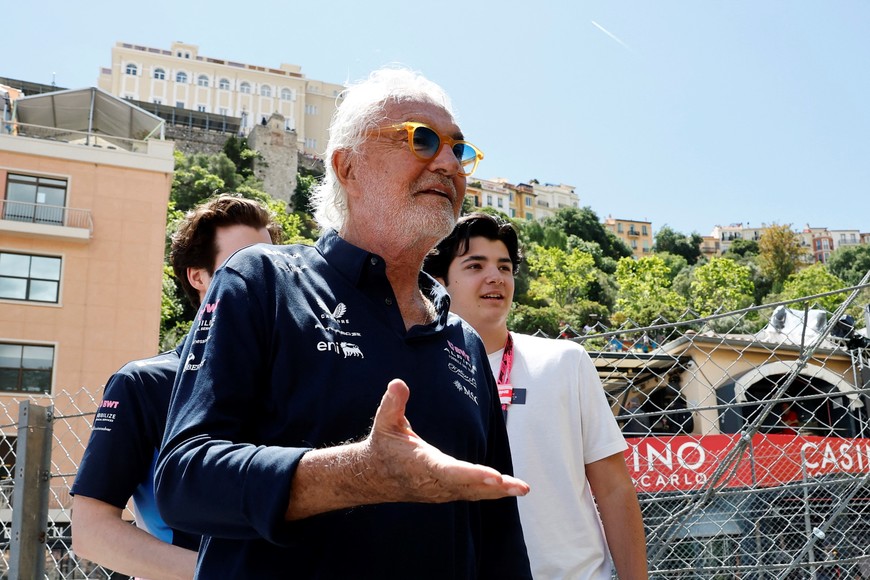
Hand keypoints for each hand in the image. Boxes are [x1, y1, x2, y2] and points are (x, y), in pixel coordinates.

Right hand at [286, 379, 528, 519]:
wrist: (372, 476)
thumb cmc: (383, 445)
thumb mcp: (384, 421)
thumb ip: (393, 403)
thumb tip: (399, 383)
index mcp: (422, 464)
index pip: (450, 471)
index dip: (472, 475)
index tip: (494, 476)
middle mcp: (433, 481)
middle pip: (468, 486)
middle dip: (495, 487)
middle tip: (520, 486)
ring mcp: (439, 490)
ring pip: (472, 493)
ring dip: (498, 491)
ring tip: (522, 488)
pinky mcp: (444, 492)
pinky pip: (470, 494)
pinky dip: (490, 493)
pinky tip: (508, 489)